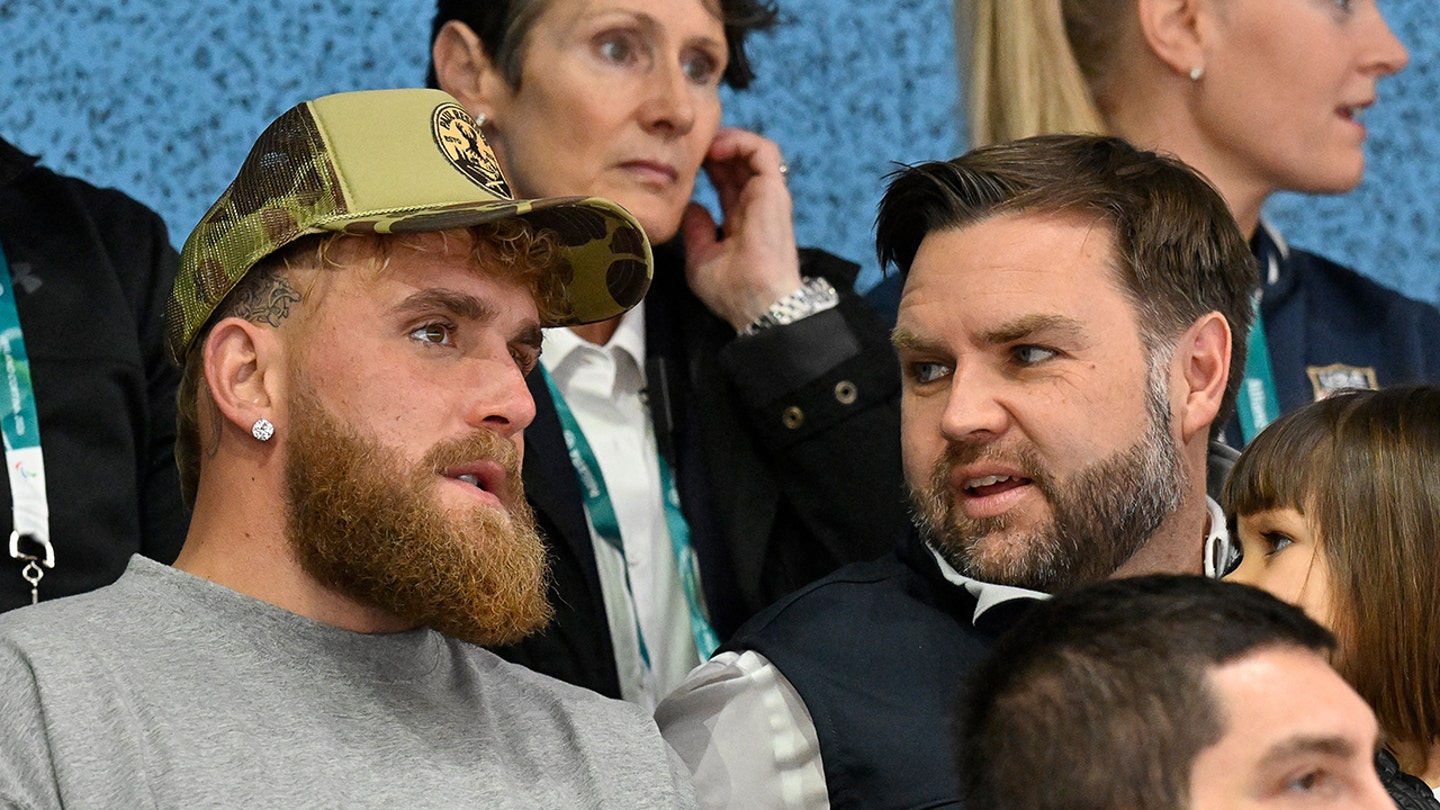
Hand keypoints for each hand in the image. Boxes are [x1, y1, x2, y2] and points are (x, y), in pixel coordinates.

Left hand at [681, 127, 803, 330]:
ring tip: (702, 143)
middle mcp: (756, 204)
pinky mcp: (774, 189)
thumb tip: (691, 207)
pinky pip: (763, 151)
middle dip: (713, 146)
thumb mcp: (702, 258)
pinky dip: (740, 141)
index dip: (705, 164)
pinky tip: (716, 149)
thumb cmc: (732, 290)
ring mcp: (767, 195)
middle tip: (687, 142)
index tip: (680, 159)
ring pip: (751, 151)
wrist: (756, 302)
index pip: (725, 181)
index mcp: (741, 220)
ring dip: (726, 139)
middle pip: (736, 162)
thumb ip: (696, 230)